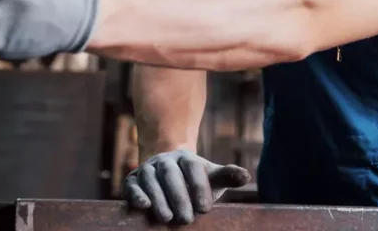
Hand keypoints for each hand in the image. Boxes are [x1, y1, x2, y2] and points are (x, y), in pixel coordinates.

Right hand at [122, 150, 249, 223]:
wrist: (168, 173)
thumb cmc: (194, 180)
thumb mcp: (211, 177)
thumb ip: (227, 176)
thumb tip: (246, 176)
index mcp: (186, 157)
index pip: (193, 168)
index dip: (199, 187)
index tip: (205, 209)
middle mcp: (165, 160)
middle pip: (171, 175)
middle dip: (179, 197)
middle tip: (186, 219)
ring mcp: (147, 168)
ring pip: (151, 180)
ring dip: (159, 199)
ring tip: (167, 219)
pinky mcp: (132, 180)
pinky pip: (132, 185)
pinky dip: (137, 194)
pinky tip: (144, 206)